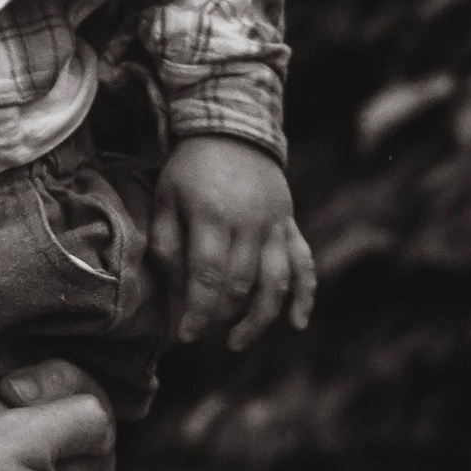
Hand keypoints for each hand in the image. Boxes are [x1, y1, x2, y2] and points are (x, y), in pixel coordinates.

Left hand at [153, 135, 314, 348]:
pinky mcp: (291, 225)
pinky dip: (305, 296)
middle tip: (205, 330)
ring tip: (238, 341)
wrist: (233, 130)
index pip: (208, 277)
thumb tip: (179, 290)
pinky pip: (304, 264)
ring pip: (276, 283)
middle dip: (222, 316)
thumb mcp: (166, 198)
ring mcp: (275, 226)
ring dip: (260, 319)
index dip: (199, 312)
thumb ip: (167, 244)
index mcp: (212, 217)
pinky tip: (298, 323)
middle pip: (242, 285)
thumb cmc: (191, 170)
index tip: (188, 335)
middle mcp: (249, 225)